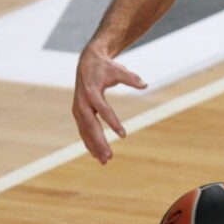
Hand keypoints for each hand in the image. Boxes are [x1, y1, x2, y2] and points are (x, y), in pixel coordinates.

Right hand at [72, 44, 146, 162]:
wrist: (87, 62)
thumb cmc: (105, 67)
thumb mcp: (119, 69)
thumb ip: (131, 78)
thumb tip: (144, 84)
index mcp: (91, 92)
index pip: (103, 110)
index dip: (113, 122)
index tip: (123, 135)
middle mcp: (82, 103)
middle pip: (91, 126)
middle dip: (99, 142)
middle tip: (109, 157)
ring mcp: (78, 109)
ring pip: (85, 131)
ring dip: (94, 147)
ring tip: (105, 161)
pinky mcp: (78, 113)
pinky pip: (83, 130)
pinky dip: (89, 142)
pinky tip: (96, 154)